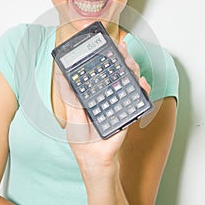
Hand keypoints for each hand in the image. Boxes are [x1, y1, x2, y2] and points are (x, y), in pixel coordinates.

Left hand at [55, 41, 150, 168]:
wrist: (96, 158)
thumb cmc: (82, 139)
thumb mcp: (72, 116)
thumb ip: (69, 98)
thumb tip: (61, 77)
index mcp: (93, 94)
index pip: (100, 71)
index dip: (104, 58)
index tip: (105, 46)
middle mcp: (108, 95)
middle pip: (117, 72)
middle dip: (121, 58)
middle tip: (121, 49)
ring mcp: (119, 102)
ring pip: (128, 81)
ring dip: (131, 68)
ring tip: (130, 61)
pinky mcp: (128, 112)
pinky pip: (138, 98)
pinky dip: (142, 89)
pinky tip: (141, 82)